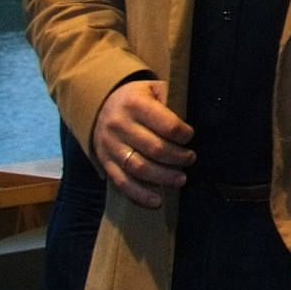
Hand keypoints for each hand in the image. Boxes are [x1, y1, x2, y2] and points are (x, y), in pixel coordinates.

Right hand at [93, 79, 194, 207]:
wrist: (100, 106)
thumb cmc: (136, 99)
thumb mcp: (152, 89)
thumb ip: (170, 99)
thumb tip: (191, 118)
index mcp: (135, 104)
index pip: (166, 124)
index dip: (184, 135)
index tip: (190, 137)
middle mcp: (119, 125)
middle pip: (155, 149)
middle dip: (178, 158)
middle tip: (190, 159)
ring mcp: (110, 145)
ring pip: (139, 167)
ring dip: (164, 177)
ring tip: (181, 179)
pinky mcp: (105, 162)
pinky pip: (122, 182)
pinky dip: (140, 194)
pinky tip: (157, 201)